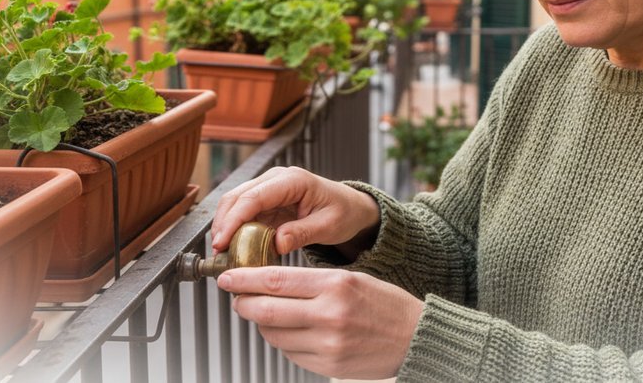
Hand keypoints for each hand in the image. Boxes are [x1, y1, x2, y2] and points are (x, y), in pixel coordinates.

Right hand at [211, 166, 379, 256]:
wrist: (350, 208)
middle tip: (218, 252)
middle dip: (223, 223)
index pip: (253, 197)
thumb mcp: (329, 226)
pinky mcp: (266, 201)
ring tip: (223, 252)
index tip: (222, 242)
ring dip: (225, 226)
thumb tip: (275, 244)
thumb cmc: (344, 213)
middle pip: (237, 196)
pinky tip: (233, 247)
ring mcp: (268, 188)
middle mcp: (276, 178)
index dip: (233, 220)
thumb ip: (302, 233)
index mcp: (292, 180)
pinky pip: (243, 213)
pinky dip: (234, 229)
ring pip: (234, 203)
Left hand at [219, 266, 422, 378]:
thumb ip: (310, 282)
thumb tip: (266, 284)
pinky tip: (292, 330)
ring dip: (262, 323)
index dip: (244, 279)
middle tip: (236, 297)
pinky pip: (290, 352)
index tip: (227, 277)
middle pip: (266, 310)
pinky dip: (282, 340)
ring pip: (274, 334)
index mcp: (335, 285)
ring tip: (267, 313)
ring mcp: (328, 344)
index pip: (275, 281)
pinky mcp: (327, 365)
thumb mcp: (350, 279)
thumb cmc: (383, 303)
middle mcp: (329, 315)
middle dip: (243, 303)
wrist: (414, 336)